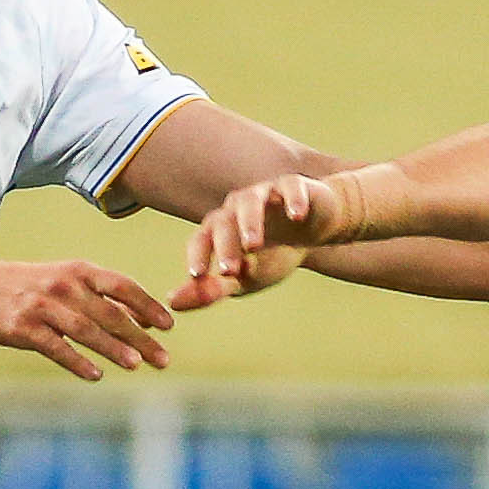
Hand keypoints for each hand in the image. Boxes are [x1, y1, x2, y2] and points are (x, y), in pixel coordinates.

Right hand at [0, 259, 170, 382]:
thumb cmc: (33, 286)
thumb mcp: (68, 280)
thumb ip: (103, 297)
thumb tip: (145, 319)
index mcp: (79, 271)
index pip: (122, 286)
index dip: (147, 306)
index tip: (168, 326)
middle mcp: (64, 285)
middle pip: (109, 313)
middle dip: (140, 337)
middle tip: (162, 358)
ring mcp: (42, 306)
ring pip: (85, 330)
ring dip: (113, 348)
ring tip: (136, 365)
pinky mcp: (23, 328)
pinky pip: (55, 347)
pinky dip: (77, 361)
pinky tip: (96, 374)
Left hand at [174, 174, 353, 310]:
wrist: (315, 230)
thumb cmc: (274, 254)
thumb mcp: (244, 279)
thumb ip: (211, 290)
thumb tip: (173, 302)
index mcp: (220, 228)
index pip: (201, 239)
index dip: (197, 256)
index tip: (196, 276)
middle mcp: (236, 207)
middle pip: (224, 221)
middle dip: (224, 245)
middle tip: (229, 271)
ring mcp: (265, 193)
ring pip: (250, 201)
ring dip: (249, 222)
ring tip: (252, 245)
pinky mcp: (293, 185)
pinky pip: (290, 187)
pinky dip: (292, 200)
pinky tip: (297, 215)